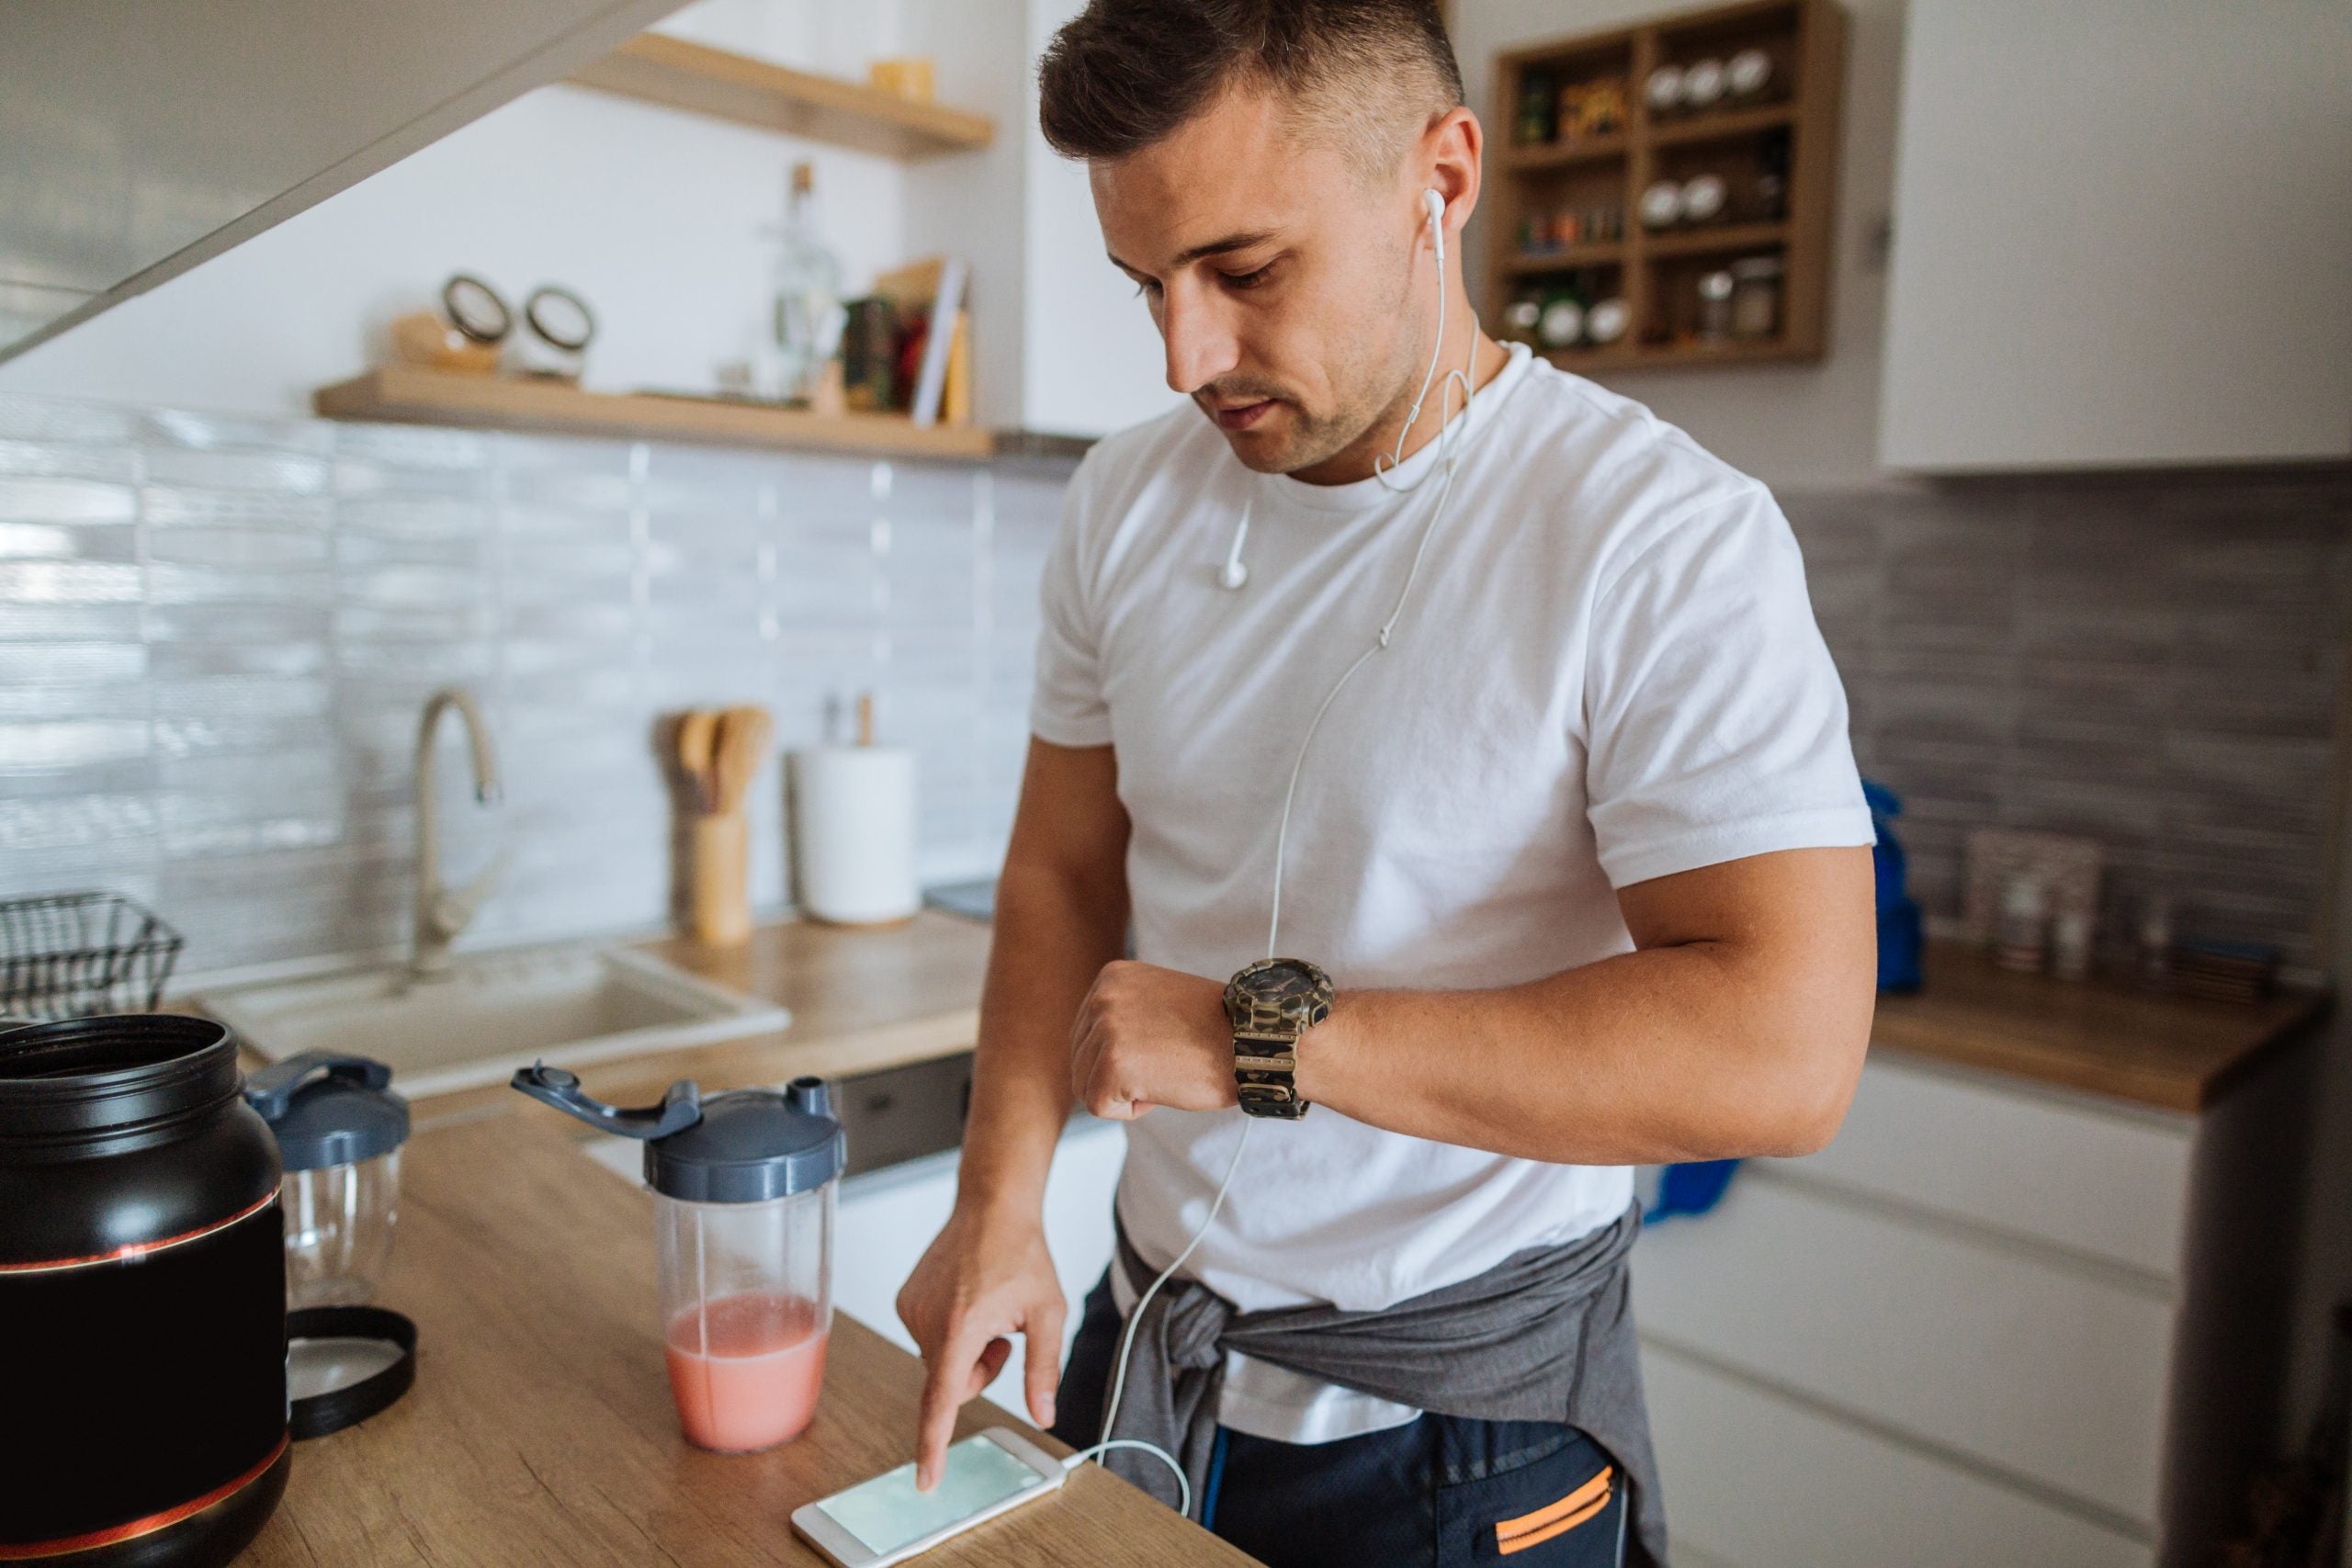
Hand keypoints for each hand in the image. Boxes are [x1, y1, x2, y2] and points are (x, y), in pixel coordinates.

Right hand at [898, 1201, 1064, 1490]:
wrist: (991, 1206)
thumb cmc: (1021, 1253)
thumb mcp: (1047, 1312)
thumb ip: (1044, 1369)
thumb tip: (1044, 1415)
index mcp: (960, 1328)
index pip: (942, 1400)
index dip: (933, 1445)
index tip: (925, 1481)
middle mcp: (925, 1321)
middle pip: (950, 1384)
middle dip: (978, 1372)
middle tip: (1004, 1335)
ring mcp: (910, 1309)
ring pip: (940, 1363)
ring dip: (966, 1350)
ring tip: (986, 1306)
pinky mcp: (904, 1300)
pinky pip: (929, 1339)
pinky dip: (950, 1333)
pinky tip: (967, 1297)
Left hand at [1069, 959, 1236, 1119]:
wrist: (1253, 1042)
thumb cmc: (1215, 1030)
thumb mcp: (1157, 1003)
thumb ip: (1121, 1015)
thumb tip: (1088, 1052)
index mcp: (1112, 977)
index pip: (1086, 1036)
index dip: (1123, 1056)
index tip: (1162, 1046)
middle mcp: (1102, 996)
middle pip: (1081, 1061)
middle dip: (1120, 1076)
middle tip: (1168, 1062)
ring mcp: (1105, 1029)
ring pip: (1086, 1086)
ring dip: (1126, 1092)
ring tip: (1166, 1072)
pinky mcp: (1112, 1064)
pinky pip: (1100, 1106)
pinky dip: (1132, 1109)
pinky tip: (1164, 1086)